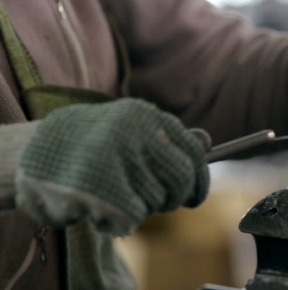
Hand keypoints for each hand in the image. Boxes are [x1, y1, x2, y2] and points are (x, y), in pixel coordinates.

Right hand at [14, 98, 210, 234]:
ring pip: (156, 201)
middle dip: (172, 198)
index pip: (194, 151)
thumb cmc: (91, 144)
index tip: (193, 197)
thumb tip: (205, 142)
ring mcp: (114, 156)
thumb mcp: (131, 132)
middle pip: (180, 179)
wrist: (32, 152)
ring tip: (111, 195)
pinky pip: (132, 218)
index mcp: (145, 115)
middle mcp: (133, 131)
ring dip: (139, 208)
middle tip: (153, 202)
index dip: (198, 180)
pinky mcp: (96, 186)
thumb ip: (168, 139)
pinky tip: (97, 209)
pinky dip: (118, 223)